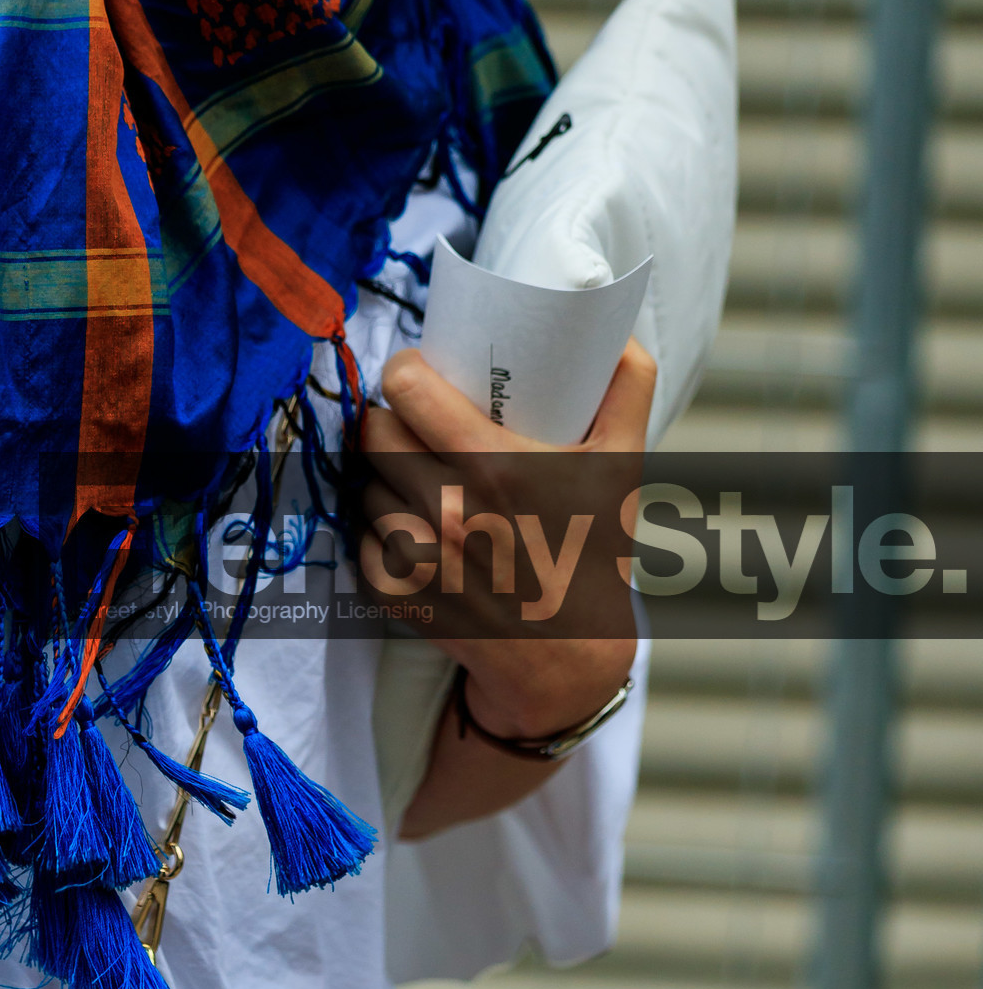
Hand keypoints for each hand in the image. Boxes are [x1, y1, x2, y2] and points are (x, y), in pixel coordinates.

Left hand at [361, 338, 654, 744]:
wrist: (568, 659)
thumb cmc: (595, 552)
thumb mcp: (623, 466)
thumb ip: (629, 387)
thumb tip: (622, 329)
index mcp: (494, 467)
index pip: (406, 389)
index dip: (406, 372)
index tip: (418, 374)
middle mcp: (445, 510)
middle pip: (373, 430)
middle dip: (390, 420)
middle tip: (415, 425)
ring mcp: (413, 554)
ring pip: (363, 481)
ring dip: (381, 475)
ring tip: (416, 476)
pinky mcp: (390, 590)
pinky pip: (359, 533)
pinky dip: (378, 526)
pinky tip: (411, 524)